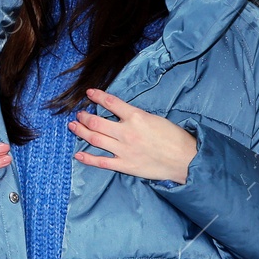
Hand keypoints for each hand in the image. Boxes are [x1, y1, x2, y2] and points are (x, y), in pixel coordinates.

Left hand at [68, 88, 197, 183]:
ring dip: (80, 131)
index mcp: (136, 117)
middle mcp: (126, 132)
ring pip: (94, 139)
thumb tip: (121, 115)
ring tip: (73, 126)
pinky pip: (101, 161)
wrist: (185, 159)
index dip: (97, 96)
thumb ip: (135, 116)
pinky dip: (87, 157)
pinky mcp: (124, 165)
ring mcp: (123, 150)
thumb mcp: (154, 118)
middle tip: (79, 114)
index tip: (89, 93)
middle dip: (84, 117)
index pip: (111, 103)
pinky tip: (78, 153)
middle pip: (96, 122)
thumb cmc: (174, 138)